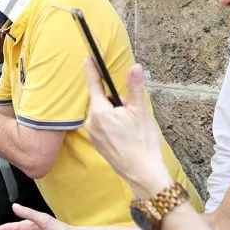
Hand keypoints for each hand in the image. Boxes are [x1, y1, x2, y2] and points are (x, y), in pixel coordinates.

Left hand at [83, 59, 170, 197]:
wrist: (142, 172)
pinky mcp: (97, 143)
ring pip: (104, 114)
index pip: (94, 84)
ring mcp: (93, 134)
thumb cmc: (142, 142)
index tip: (88, 57)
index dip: (92, 69)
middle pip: (103, 101)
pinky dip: (113, 125)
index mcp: (100, 112)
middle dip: (116, 101)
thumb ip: (134, 87)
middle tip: (131, 113)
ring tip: (131, 127)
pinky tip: (126, 135)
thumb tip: (135, 67)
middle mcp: (92, 122)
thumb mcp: (140, 111)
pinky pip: (103, 126)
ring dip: (115, 114)